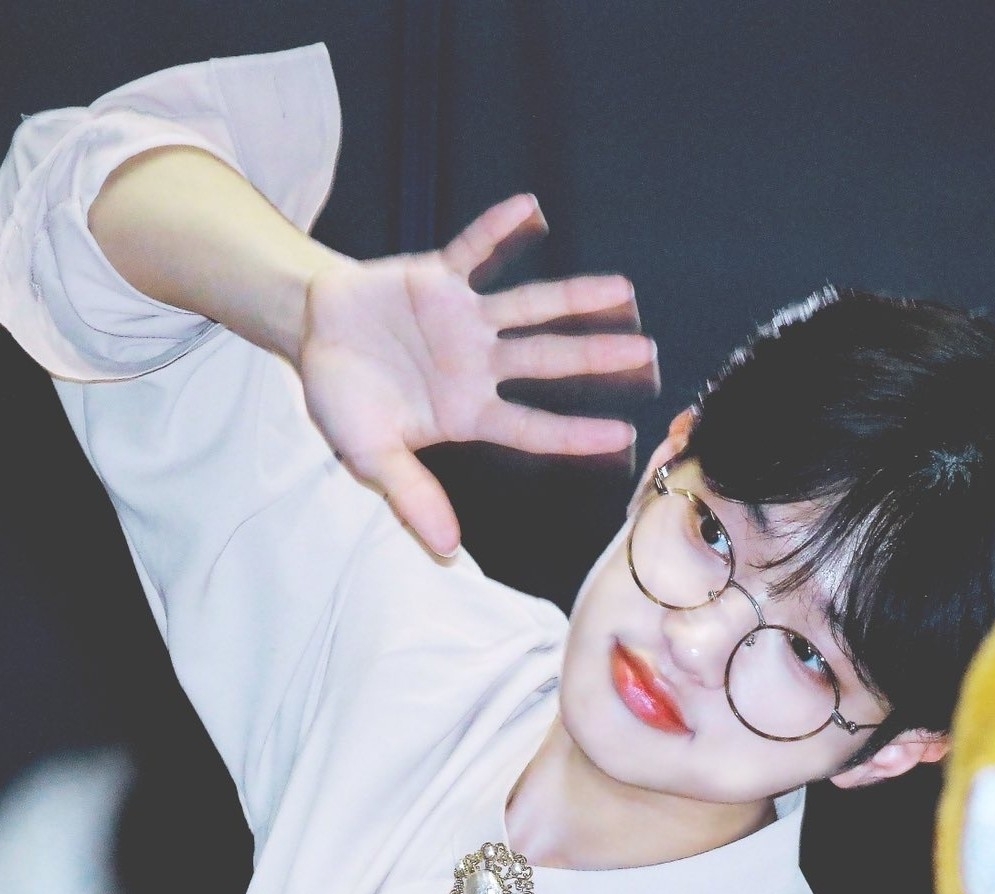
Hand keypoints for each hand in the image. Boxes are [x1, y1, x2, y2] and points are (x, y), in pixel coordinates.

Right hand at [298, 194, 658, 556]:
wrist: (312, 336)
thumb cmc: (343, 400)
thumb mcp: (371, 456)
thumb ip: (411, 496)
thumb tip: (447, 548)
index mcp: (466, 413)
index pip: (531, 427)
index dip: (574, 433)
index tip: (621, 436)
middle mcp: (477, 366)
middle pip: (546, 362)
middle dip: (595, 357)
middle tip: (647, 355)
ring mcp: (463, 321)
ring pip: (529, 308)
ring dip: (573, 298)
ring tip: (622, 290)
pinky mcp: (440, 277)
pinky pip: (474, 248)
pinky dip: (498, 229)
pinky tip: (531, 209)